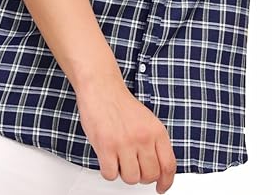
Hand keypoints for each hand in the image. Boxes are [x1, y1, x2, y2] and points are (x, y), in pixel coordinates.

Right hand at [76, 78, 176, 193]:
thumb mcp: (148, 121)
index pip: (169, 165)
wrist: (102, 88)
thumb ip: (155, 143)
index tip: (161, 187)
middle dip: (141, 176)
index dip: (166, 181)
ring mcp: (125, 143)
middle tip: (134, 166)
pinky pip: (111, 174)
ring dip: (124, 173)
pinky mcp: (106, 146)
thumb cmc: (122, 105)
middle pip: (149, 176)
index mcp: (156, 131)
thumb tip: (160, 169)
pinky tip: (108, 158)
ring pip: (131, 178)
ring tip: (119, 158)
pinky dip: (108, 170)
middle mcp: (143, 137)